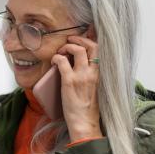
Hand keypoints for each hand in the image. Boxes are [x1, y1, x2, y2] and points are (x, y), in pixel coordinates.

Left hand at [51, 28, 101, 142]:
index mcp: (100, 74)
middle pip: (91, 45)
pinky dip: (56, 57)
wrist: (84, 123)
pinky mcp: (69, 81)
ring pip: (77, 50)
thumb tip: (82, 66)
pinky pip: (62, 61)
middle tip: (70, 40)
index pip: (100, 49)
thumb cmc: (87, 109)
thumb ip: (91, 76)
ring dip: (66, 47)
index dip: (93, 36)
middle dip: (79, 38)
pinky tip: (53, 61)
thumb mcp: (95, 89)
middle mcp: (93, 73)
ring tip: (61, 51)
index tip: (88, 30)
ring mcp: (82, 76)